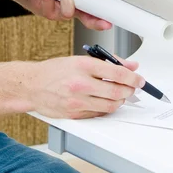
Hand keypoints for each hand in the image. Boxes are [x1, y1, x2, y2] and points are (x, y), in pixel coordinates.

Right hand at [26, 54, 144, 118]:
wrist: (33, 85)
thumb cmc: (55, 71)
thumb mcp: (80, 59)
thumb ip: (107, 62)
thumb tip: (129, 65)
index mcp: (83, 65)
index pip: (116, 72)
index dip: (133, 77)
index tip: (139, 79)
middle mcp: (80, 83)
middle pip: (116, 91)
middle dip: (129, 90)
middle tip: (132, 87)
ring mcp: (77, 100)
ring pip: (110, 105)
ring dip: (120, 100)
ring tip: (120, 94)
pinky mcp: (75, 114)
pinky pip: (99, 113)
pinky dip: (107, 108)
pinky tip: (105, 101)